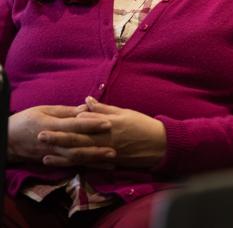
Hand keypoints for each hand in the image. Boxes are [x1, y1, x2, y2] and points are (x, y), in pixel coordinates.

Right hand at [7, 104, 114, 166]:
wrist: (6, 140)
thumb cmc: (26, 120)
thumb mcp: (44, 110)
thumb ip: (66, 111)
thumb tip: (86, 107)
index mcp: (52, 125)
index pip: (75, 125)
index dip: (92, 124)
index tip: (108, 123)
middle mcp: (54, 142)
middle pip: (78, 145)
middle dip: (97, 147)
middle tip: (115, 148)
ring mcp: (53, 154)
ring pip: (76, 158)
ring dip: (94, 160)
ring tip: (111, 160)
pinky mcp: (52, 161)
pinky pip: (70, 165)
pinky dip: (85, 167)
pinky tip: (98, 168)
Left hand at [40, 97, 166, 168]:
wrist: (159, 144)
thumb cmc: (142, 125)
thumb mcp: (125, 112)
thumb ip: (104, 108)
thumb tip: (86, 100)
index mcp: (108, 124)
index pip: (85, 122)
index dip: (68, 121)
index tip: (52, 119)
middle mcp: (105, 139)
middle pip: (78, 139)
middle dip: (58, 137)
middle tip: (40, 135)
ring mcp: (105, 152)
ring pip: (80, 155)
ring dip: (61, 155)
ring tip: (44, 154)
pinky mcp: (108, 163)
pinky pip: (88, 165)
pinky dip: (73, 165)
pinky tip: (62, 164)